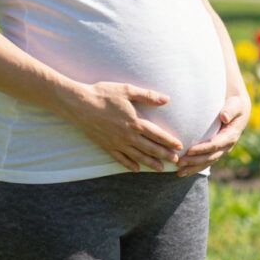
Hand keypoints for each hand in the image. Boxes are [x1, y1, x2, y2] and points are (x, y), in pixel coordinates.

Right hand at [62, 81, 183, 172]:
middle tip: (176, 161)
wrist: (80, 104)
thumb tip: (166, 99)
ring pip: (137, 156)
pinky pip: (120, 159)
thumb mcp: (127, 90)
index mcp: (135, 121)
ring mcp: (117, 143)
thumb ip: (148, 96)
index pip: (157, 134)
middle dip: (164, 155)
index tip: (179, 146)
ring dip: (150, 163)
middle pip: (150, 148)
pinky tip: (136, 169)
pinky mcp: (106, 146)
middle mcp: (128, 135)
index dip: (169, 141)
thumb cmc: (104, 94)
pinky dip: (129, 165)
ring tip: (160, 168)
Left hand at [175, 95, 248, 176]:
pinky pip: (205, 161)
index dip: (202, 149)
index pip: (215, 145)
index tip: (189, 151)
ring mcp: (221, 150)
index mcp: (231, 136)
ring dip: (193, 168)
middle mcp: (226, 146)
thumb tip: (225, 117)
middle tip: (179, 163)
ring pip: (207, 162)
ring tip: (179, 172)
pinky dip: (195, 167)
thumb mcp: (235, 104)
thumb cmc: (235, 104)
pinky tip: (183, 171)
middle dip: (195, 161)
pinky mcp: (216, 150)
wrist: (238, 108)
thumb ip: (231, 109)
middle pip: (210, 157)